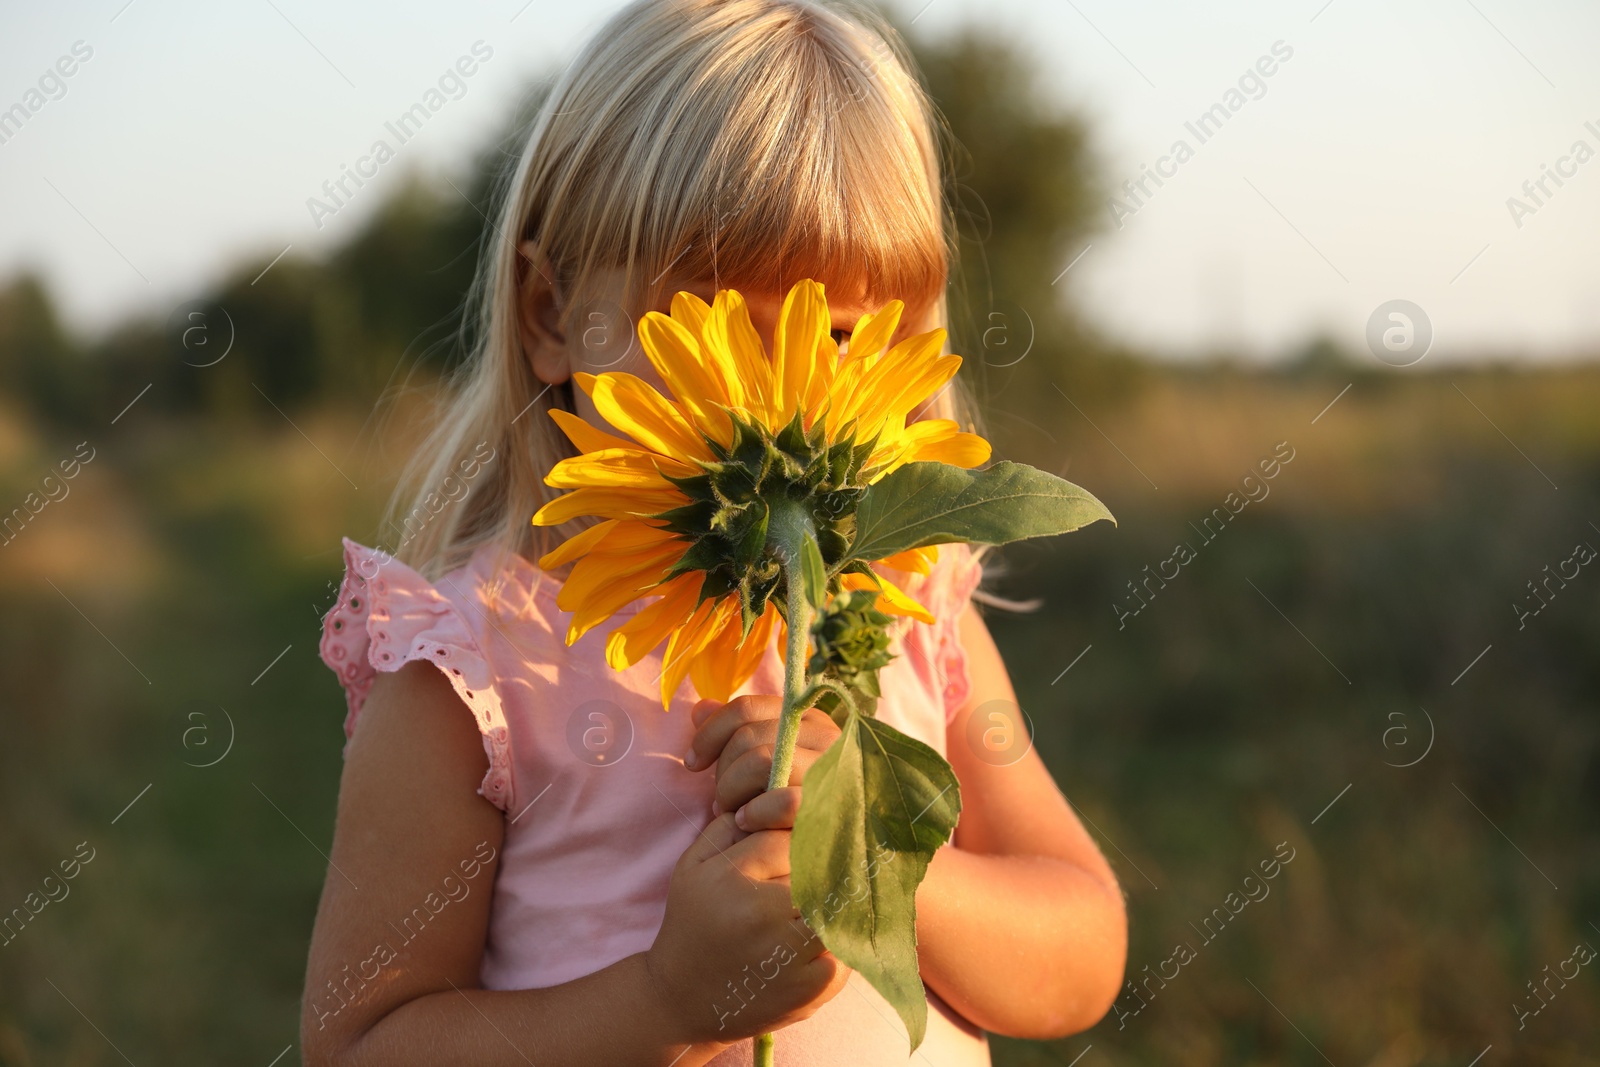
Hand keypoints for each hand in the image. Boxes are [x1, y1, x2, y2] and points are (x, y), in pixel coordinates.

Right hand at [644, 813, 848, 1043]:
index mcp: (732, 879)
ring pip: (839, 908)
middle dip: (822, 867)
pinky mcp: (811, 990)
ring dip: (836, 903)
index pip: (790, 838)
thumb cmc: (693, 922)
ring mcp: (789, 957)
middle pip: (820, 870)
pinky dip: (841, 939)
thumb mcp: (694, 865)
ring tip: (823, 902)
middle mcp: (762, 916)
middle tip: (819, 870)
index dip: (797, 836)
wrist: (680, 999)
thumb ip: (729, 827)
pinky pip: (846, 948)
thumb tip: (774, 799)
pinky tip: (817, 940)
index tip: (797, 843)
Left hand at [684, 696, 842, 831]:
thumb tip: (701, 709)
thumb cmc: (797, 804)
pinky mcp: (835, 804)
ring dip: (732, 791)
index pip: (746, 708)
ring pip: (760, 760)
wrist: (846, 846)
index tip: (691, 763)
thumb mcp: (770, 764)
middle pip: (748, 736)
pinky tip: (747, 823)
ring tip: (732, 814)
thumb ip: (737, 736)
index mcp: (808, 719)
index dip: (710, 733)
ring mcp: (833, 769)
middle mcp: (826, 735)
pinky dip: (756, 812)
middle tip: (721, 802)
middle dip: (722, 772)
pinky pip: (783, 801)